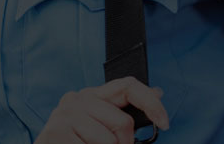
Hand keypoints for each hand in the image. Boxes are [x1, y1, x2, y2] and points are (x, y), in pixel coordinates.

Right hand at [35, 77, 169, 143]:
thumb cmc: (78, 142)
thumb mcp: (102, 125)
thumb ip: (124, 111)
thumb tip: (158, 92)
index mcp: (93, 95)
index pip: (128, 86)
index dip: (151, 102)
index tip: (165, 122)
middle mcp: (78, 98)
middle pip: (123, 122)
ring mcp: (65, 113)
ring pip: (109, 141)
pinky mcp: (57, 131)